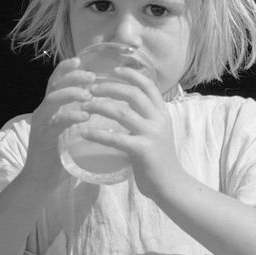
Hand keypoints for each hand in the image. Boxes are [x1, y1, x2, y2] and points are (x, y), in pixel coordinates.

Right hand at [21, 57, 94, 188]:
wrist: (41, 181)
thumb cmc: (60, 155)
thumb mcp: (69, 130)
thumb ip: (78, 116)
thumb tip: (102, 106)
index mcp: (50, 107)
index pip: (56, 80)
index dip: (67, 68)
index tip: (82, 59)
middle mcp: (43, 111)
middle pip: (54, 84)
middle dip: (72, 76)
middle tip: (91, 75)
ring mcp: (41, 124)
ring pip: (52, 99)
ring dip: (71, 93)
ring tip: (88, 94)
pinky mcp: (43, 138)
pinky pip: (55, 122)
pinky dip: (70, 116)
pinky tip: (84, 116)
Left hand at [80, 67, 182, 197]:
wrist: (171, 185)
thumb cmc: (159, 160)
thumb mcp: (157, 133)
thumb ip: (145, 119)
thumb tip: (125, 107)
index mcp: (162, 113)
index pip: (148, 85)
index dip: (131, 75)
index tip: (114, 70)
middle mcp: (159, 120)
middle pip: (133, 93)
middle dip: (109, 87)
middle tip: (91, 88)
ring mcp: (152, 134)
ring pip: (122, 112)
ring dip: (100, 106)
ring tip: (84, 106)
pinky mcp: (143, 150)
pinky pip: (116, 138)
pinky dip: (98, 134)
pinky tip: (85, 132)